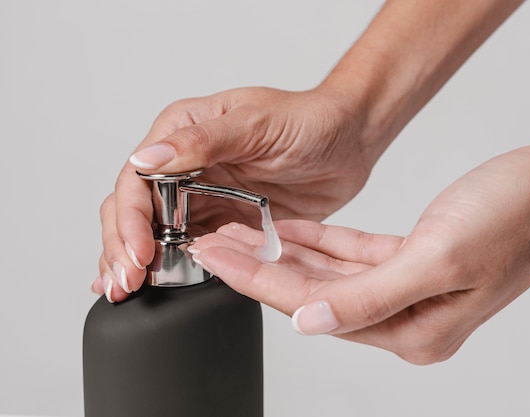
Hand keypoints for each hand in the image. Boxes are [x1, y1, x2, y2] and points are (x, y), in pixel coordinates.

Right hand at [94, 86, 374, 301]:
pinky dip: (172, 267)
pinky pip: (192, 247)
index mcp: (183, 134)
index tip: (138, 253)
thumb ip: (203, 141)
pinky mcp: (227, 221)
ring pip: (156, 233)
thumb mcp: (255, 123)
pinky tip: (157, 284)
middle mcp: (186, 166)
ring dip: (139, 262)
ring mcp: (205, 196)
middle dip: (123, 247)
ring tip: (127, 291)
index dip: (130, 220)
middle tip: (125, 282)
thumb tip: (146, 158)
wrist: (348, 144)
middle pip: (137, 211)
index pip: (137, 180)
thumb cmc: (308, 120)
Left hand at [190, 137, 529, 363]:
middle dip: (259, 267)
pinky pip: (353, 254)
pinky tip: (289, 229)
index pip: (313, 306)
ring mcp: (407, 288)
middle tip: (214, 245)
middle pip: (312, 294)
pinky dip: (319, 241)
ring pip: (327, 274)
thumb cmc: (516, 218)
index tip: (218, 260)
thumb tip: (309, 323)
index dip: (258, 281)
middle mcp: (406, 316)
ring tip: (240, 233)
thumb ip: (369, 297)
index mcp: (412, 330)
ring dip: (283, 252)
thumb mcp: (439, 258)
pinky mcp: (412, 258)